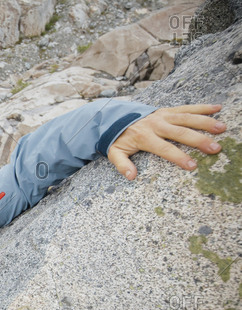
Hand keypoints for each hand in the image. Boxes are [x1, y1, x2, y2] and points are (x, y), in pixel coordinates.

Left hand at [108, 104, 226, 179]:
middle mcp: (155, 124)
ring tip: (221, 128)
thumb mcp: (114, 152)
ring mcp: (162, 115)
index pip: (164, 148)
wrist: (113, 117)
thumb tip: (131, 176)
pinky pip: (186, 108)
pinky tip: (217, 109)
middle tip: (215, 149)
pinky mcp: (166, 110)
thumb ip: (122, 164)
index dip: (178, 157)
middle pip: (180, 133)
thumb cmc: (118, 138)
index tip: (193, 165)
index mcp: (144, 137)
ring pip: (186, 118)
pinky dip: (201, 107)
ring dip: (205, 122)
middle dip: (198, 140)